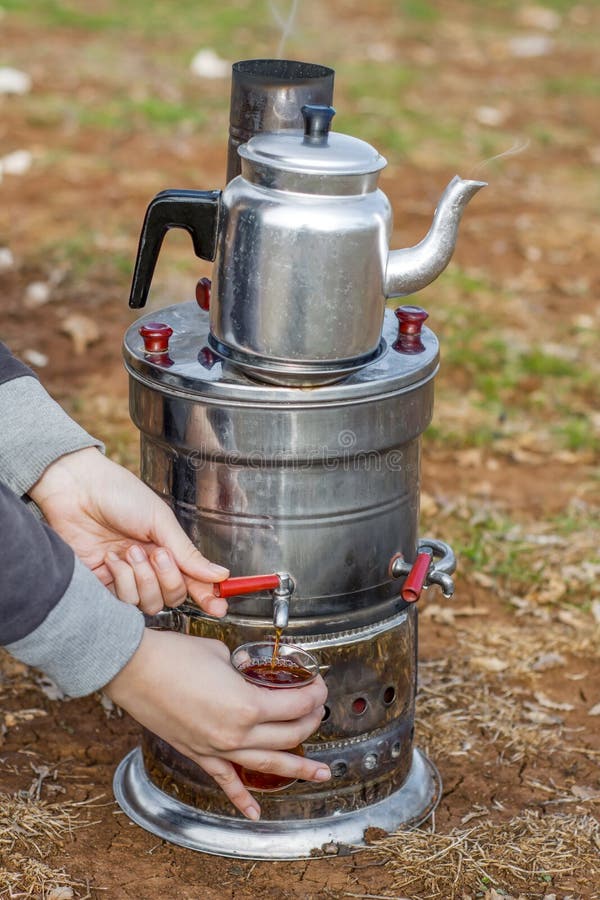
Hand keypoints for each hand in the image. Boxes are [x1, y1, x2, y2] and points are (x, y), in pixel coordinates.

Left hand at [29, 447, 228, 615]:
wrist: (77, 490)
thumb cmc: (119, 494)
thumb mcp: (160, 520)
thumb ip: (187, 553)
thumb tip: (219, 575)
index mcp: (167, 548)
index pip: (193, 580)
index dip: (208, 596)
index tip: (219, 607)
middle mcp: (149, 566)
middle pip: (172, 597)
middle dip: (168, 578)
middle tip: (156, 554)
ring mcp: (126, 576)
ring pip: (148, 603)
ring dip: (142, 578)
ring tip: (129, 551)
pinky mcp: (102, 584)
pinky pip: (122, 600)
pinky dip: (121, 579)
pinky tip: (111, 558)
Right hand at [105, 630, 330, 818]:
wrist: (134, 668)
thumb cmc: (175, 655)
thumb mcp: (221, 653)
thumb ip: (242, 669)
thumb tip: (248, 673)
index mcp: (247, 705)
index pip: (295, 705)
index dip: (313, 694)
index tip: (318, 685)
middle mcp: (236, 733)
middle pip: (288, 735)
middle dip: (310, 722)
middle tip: (318, 711)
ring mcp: (217, 748)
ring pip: (267, 764)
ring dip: (297, 769)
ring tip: (320, 773)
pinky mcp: (198, 754)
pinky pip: (225, 781)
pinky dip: (242, 799)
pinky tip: (255, 812)